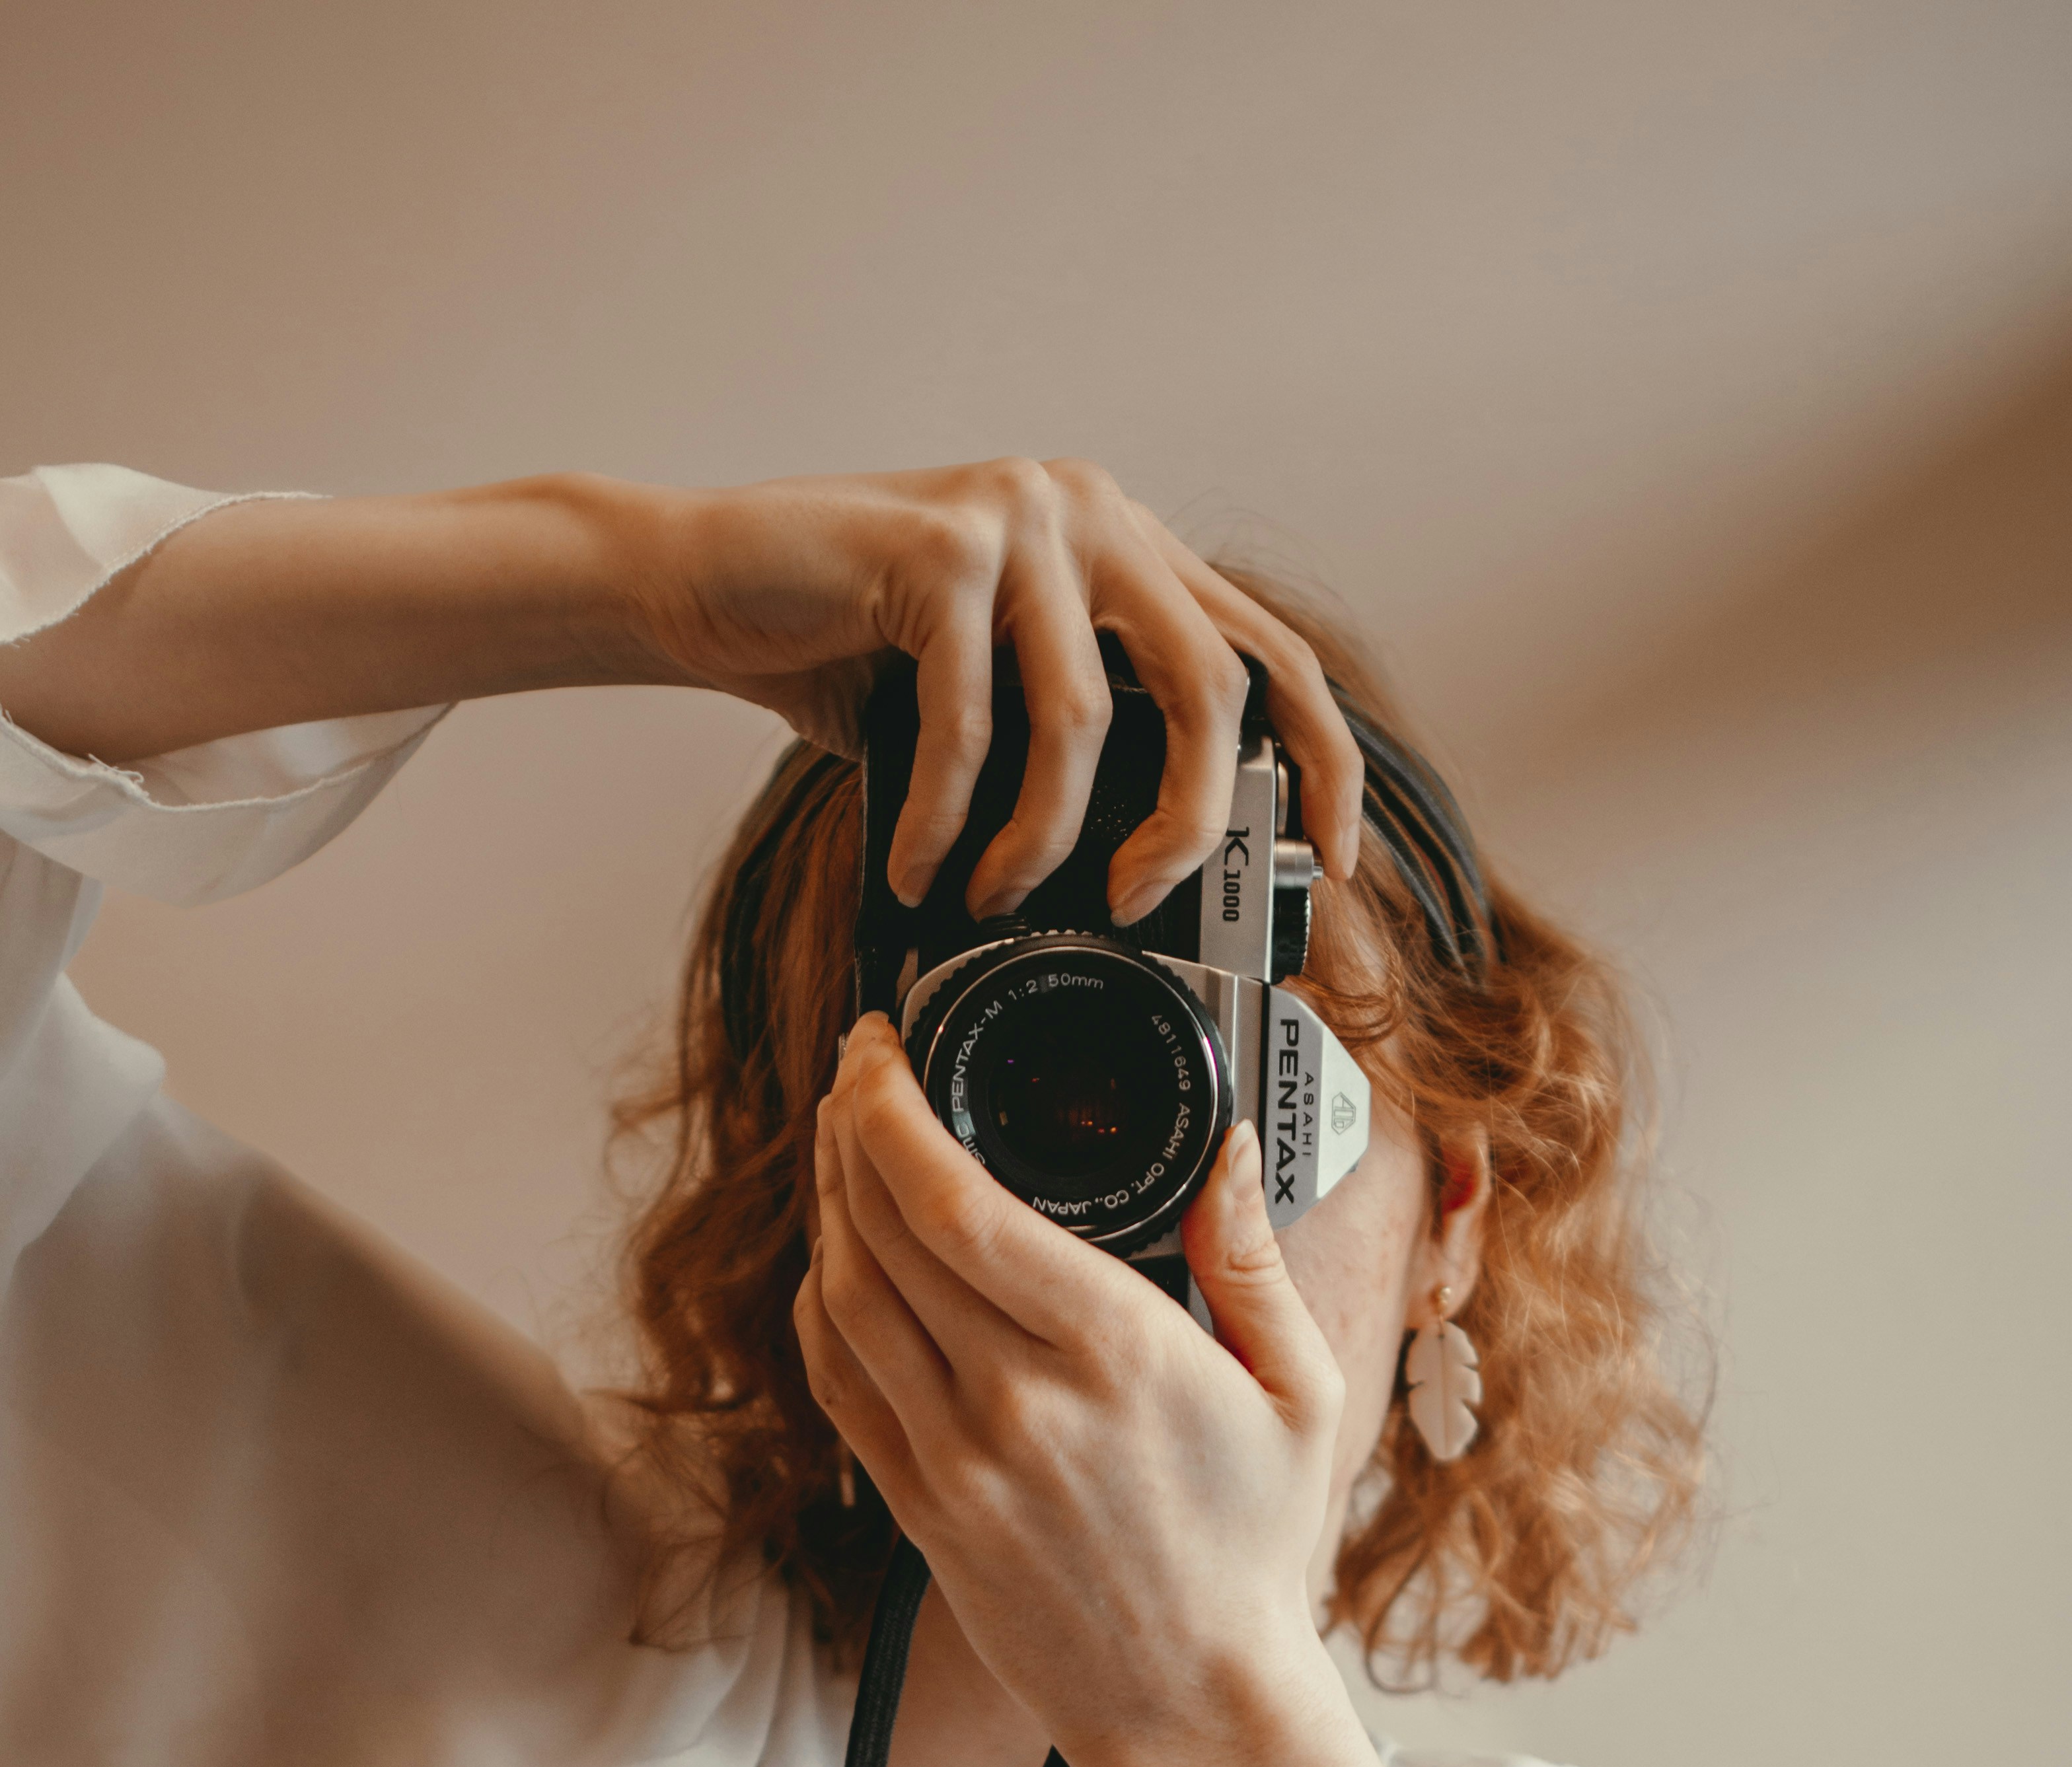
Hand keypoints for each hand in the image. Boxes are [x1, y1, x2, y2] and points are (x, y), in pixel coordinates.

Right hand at [635, 458, 1363, 926]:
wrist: (698, 582)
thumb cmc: (843, 651)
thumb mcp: (991, 700)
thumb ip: (1076, 743)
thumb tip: (1154, 874)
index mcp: (1127, 548)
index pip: (1270, 654)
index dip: (1322, 762)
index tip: (1326, 861)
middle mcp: (1094, 513)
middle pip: (1211, 688)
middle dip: (1189, 822)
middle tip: (1135, 902)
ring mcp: (1023, 517)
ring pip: (1086, 721)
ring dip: (1038, 841)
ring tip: (991, 895)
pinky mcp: (942, 547)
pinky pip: (973, 724)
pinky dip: (946, 819)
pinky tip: (918, 865)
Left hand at [795, 1016, 1404, 1766]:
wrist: (1191, 1702)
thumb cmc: (1254, 1551)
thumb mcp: (1302, 1394)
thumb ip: (1256, 1263)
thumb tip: (1232, 1151)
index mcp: (1111, 1354)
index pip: (952, 1202)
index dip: (889, 1108)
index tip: (883, 1048)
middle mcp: (1014, 1403)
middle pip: (880, 1229)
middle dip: (847, 1127)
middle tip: (858, 1070)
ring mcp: (951, 1462)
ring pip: (842, 1298)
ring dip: (826, 1204)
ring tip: (844, 1143)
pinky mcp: (917, 1510)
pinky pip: (836, 1382)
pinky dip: (819, 1304)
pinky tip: (838, 1257)